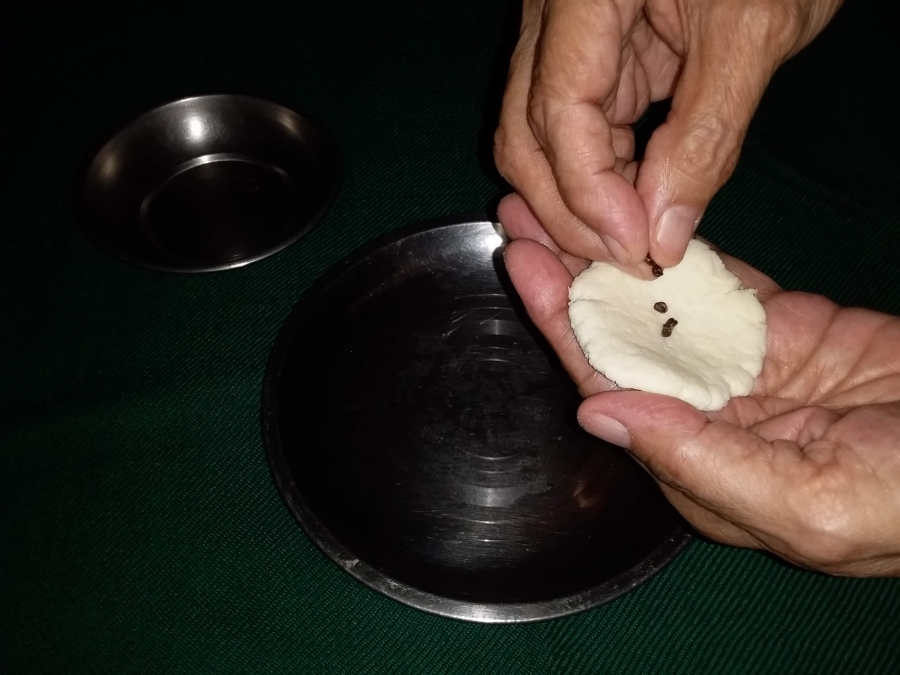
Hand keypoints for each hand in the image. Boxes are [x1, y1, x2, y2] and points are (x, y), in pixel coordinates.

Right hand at [494, 0, 841, 266]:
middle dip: (567, 210)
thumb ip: (705, 137)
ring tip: (635, 240)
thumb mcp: (753, 35)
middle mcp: (553, 18)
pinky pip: (576, 130)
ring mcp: (566, 39)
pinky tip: (635, 206)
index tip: (637, 248)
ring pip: (539, 140)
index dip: (588, 191)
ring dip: (580, 201)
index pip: (555, 111)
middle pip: (523, 134)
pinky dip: (602, 177)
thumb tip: (661, 235)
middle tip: (627, 260)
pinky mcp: (593, 57)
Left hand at [499, 194, 899, 575]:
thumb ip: (698, 461)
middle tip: (520, 214)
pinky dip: (676, 253)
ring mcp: (741, 368)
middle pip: (619, 341)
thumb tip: (597, 413)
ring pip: (659, 308)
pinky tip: (633, 216)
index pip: (610, 390)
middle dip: (567, 281)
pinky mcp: (780, 329)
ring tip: (560, 202)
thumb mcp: (804, 503)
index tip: (523, 266)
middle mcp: (705, 415)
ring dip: (609, 258)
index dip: (562, 330)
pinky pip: (718, 286)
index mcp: (696, 465)